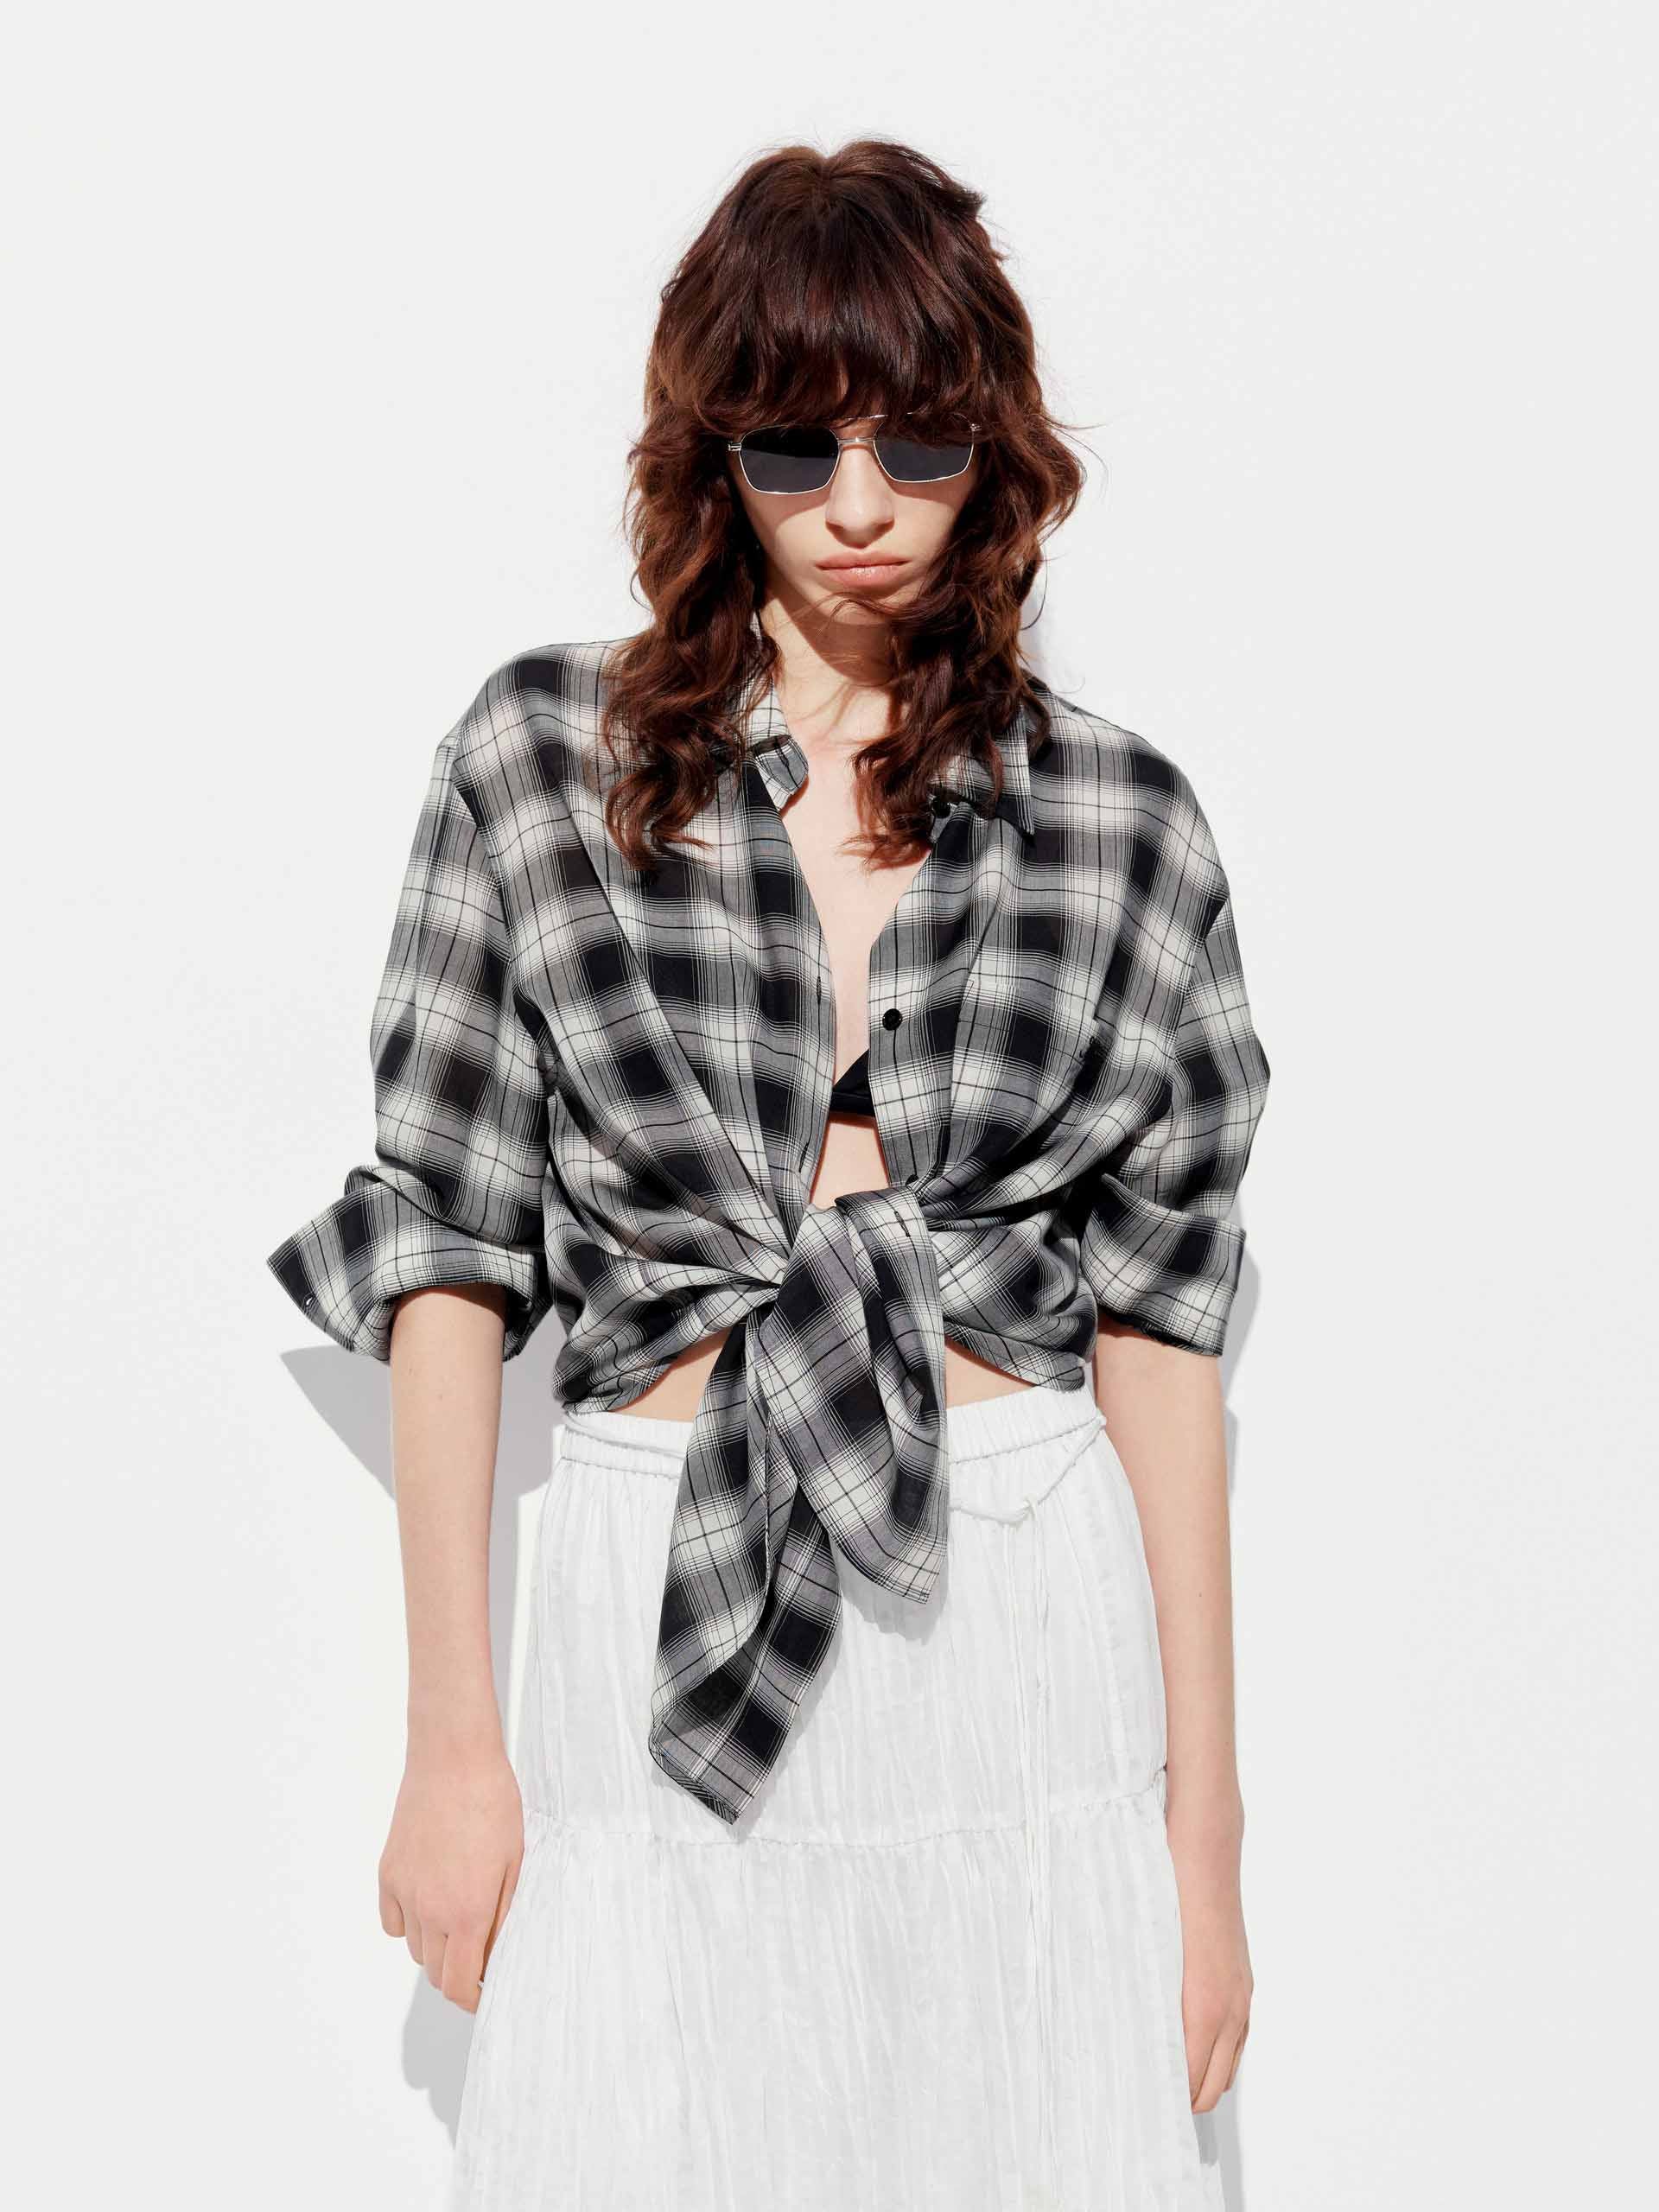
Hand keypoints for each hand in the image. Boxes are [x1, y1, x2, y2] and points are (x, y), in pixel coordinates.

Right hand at [378, 1741, 524, 2014]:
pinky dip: (409, 1923)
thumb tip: (496, 1953)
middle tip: (479, 1956)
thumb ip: (504, 1914)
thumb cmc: (493, 1803)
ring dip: (436, 1948)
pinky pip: (394, 1920)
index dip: (473, 2000)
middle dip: (458, 1974)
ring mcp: (404, 1892)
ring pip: (416, 1948)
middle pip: (436, 1973)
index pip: (459, 1984)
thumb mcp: (516, 1862)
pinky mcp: (388, 1873)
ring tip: (459, 1920)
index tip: (486, 1995)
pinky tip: (429, 1902)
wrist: (454, 1759)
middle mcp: (430, 1910)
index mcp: (468, 1912)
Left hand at [1166, 1803, 1252, 2111]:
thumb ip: (1143, 1999)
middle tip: (1143, 2101)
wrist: (1203, 1848)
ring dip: (1201, 2078)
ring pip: (1229, 2064)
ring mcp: (1242, 1994)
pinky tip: (1187, 2045)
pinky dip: (1216, 2054)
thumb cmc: (1168, 1891)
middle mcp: (1232, 2007)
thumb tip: (1128, 2041)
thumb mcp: (1146, 1950)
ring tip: (1160, 2079)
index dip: (1165, 2102)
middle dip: (1183, 2100)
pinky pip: (1236, 2037)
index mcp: (1205, 2005)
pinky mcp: (1244, 1980)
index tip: (1138, 2111)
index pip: (1191, 2081)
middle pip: (1214, 2086)